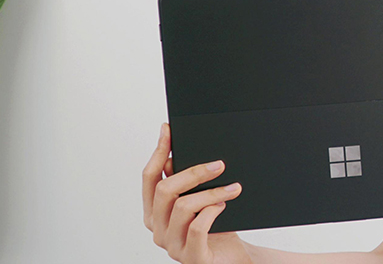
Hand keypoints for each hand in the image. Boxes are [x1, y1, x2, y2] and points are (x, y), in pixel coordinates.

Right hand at [142, 123, 251, 263]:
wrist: (231, 257)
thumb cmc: (216, 227)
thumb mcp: (199, 200)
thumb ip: (185, 182)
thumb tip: (178, 152)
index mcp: (154, 211)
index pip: (149, 177)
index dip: (159, 152)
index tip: (168, 130)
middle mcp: (157, 228)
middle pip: (165, 190)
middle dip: (193, 173)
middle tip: (219, 165)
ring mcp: (172, 244)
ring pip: (183, 207)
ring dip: (211, 192)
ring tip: (232, 188)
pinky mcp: (191, 256)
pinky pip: (197, 228)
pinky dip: (212, 212)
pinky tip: (224, 205)